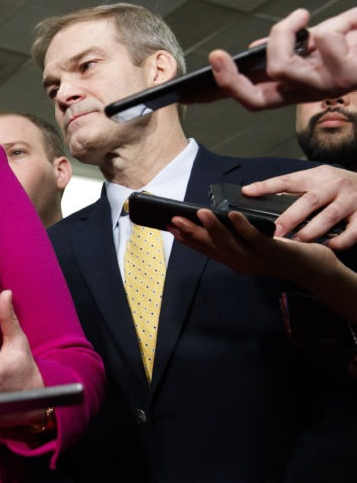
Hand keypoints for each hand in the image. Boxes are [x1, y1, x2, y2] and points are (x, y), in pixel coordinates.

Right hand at [169, 209, 332, 280]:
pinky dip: (242, 226)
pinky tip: (233, 214)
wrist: (313, 269)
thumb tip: (215, 221)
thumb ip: (235, 239)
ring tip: (201, 213)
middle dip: (192, 233)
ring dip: (214, 228)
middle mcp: (240, 262)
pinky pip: (255, 238)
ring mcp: (256, 259)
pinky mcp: (274, 252)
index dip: (186, 238)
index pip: (204, 249)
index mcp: (233, 260)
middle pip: (212, 247)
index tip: (170, 226)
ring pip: (230, 243)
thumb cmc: (281, 254)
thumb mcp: (253, 247)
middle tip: (175, 219)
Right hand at [208, 7, 356, 110]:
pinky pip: (322, 39)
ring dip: (285, 32)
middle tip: (216, 55)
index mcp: (297, 86)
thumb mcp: (314, 41)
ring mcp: (325, 88)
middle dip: (229, 79)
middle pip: (254, 100)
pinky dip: (334, 23)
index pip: (253, 96)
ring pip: (280, 67)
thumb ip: (287, 46)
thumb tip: (256, 48)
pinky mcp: (346, 77)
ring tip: (301, 16)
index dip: (224, 92)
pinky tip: (348, 27)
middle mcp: (307, 92)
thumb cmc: (353, 41)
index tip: (192, 87)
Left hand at [241, 166, 356, 248]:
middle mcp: (334, 185)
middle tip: (274, 233)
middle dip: (290, 218)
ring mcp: (351, 200)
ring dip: (311, 232)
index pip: (288, 180)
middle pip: (309, 200)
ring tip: (296, 243)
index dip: (267, 186)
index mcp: (317, 176)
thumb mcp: (316, 180)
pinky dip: (340, 241)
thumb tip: (258, 197)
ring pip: (329, 216)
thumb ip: (293, 190)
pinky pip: (353, 231)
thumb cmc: (337, 186)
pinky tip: (328, 247)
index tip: (247, 192)